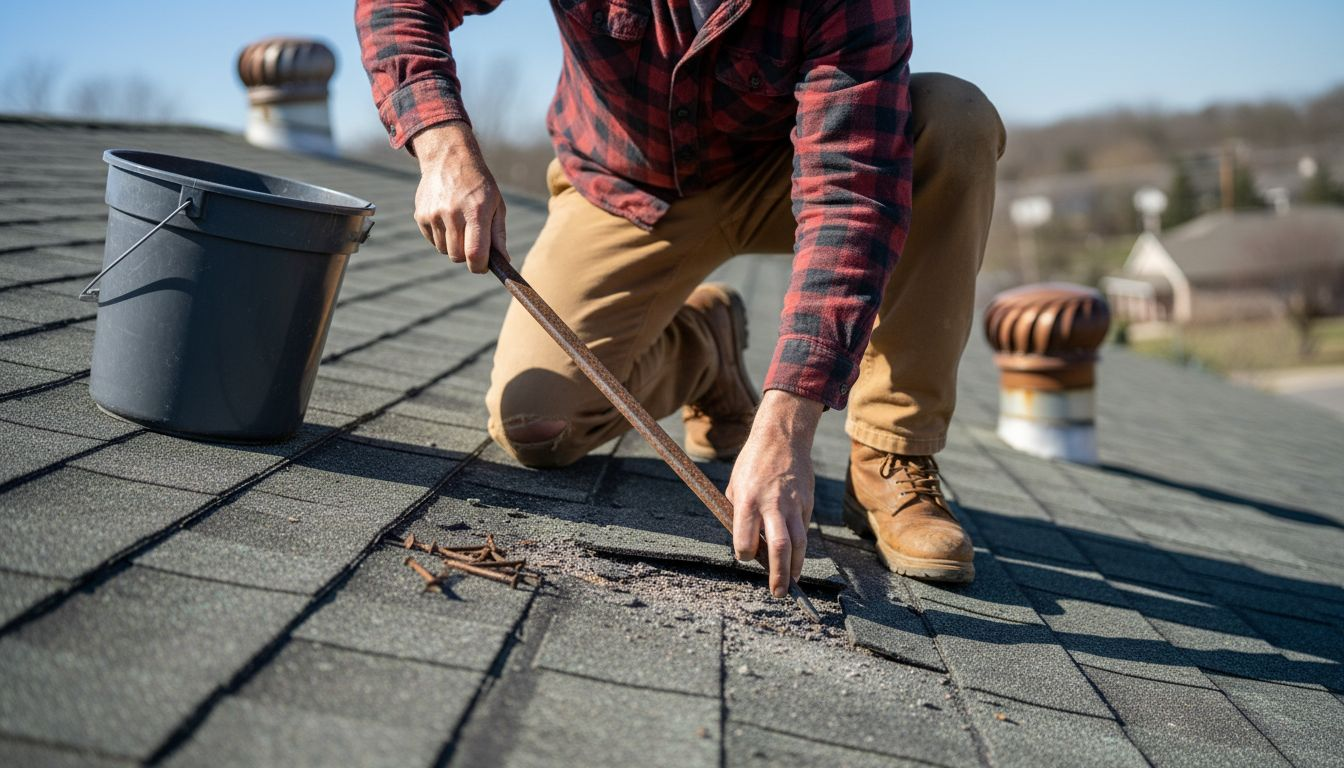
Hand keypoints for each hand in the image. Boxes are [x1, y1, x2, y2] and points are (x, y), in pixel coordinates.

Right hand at [410, 121, 507, 272]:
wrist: (449, 158)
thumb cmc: (479, 184)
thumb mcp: (496, 204)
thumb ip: (498, 234)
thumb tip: (504, 260)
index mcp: (476, 211)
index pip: (474, 253)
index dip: (479, 267)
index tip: (483, 266)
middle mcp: (452, 213)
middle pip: (457, 256)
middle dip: (467, 256)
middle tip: (473, 243)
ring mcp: (434, 214)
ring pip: (444, 250)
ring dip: (453, 245)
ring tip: (460, 224)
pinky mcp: (421, 215)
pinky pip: (432, 240)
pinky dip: (441, 236)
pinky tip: (447, 218)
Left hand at [726, 389, 821, 596]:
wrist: (782, 437)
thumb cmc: (752, 463)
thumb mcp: (735, 485)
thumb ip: (739, 515)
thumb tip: (748, 544)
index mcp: (747, 501)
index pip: (746, 541)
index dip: (745, 553)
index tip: (746, 555)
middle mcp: (772, 505)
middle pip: (779, 548)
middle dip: (778, 574)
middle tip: (777, 592)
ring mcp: (793, 504)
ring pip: (799, 543)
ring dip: (795, 567)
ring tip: (791, 582)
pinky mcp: (807, 503)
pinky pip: (803, 530)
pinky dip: (800, 547)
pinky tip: (795, 556)